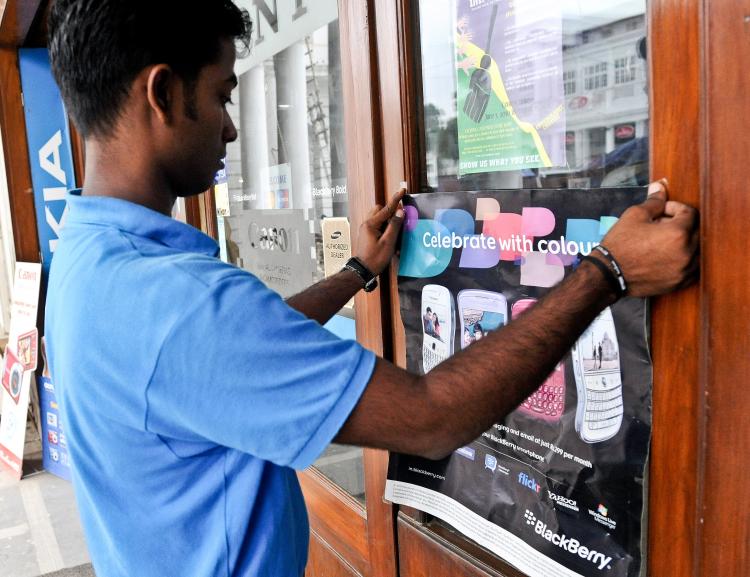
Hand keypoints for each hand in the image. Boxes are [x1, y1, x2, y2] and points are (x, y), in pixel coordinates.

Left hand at [355, 189, 405, 274]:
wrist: (362, 270)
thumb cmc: (375, 258)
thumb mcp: (388, 242)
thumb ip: (394, 226)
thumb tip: (400, 212)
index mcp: (371, 224)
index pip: (386, 208)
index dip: (396, 199)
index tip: (402, 190)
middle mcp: (366, 224)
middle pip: (380, 210)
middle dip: (390, 212)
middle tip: (399, 221)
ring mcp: (365, 229)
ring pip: (378, 217)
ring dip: (387, 220)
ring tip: (394, 232)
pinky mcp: (366, 234)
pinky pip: (376, 224)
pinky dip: (383, 227)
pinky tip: (388, 237)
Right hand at [599, 179, 698, 296]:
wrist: (608, 275)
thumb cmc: (619, 246)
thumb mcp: (634, 216)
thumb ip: (654, 202)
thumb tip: (660, 187)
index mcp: (678, 234)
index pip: (690, 213)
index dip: (674, 208)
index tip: (662, 211)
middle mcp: (686, 253)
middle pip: (697, 231)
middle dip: (681, 224)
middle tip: (661, 225)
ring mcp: (684, 270)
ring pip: (696, 250)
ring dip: (684, 242)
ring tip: (663, 241)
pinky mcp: (679, 283)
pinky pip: (691, 267)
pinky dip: (683, 259)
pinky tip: (665, 255)